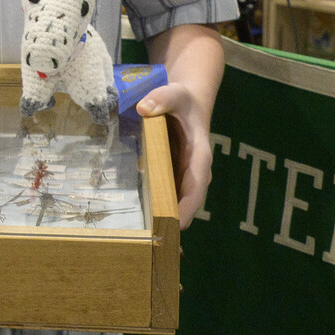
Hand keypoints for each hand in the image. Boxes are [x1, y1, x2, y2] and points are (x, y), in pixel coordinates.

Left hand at [136, 80, 215, 228]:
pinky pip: (163, 195)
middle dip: (171, 221)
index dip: (187, 208)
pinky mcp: (171, 176)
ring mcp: (182, 176)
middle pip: (185, 203)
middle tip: (152, 240)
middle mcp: (194, 172)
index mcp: (199, 157)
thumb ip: (161, 99)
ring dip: (161, 218)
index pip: (196, 188)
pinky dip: (153, 206)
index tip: (176, 226)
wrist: (188, 102)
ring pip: (174, 202)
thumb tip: (143, 108)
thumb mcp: (175, 93)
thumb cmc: (183, 100)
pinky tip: (135, 218)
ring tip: (141, 237)